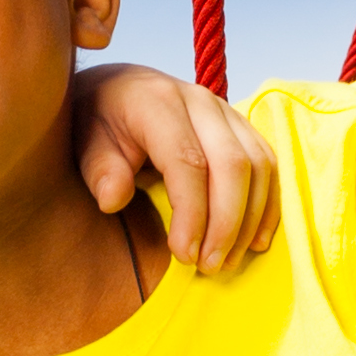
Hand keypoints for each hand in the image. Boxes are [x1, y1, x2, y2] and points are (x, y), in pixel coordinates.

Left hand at [69, 61, 274, 272]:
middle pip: (232, 165)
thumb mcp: (86, 143)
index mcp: (159, 103)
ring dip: (250, 220)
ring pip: (258, 165)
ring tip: (228, 261)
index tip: (184, 255)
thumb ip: (100, 171)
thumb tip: (114, 200)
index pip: (188, 162)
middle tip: (209, 266)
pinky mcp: (242, 125)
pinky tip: (255, 241)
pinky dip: (267, 206)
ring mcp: (226, 111)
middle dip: (226, 223)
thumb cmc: (100, 121)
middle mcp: (200, 102)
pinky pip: (269, 164)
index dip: (192, 214)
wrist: (118, 89)